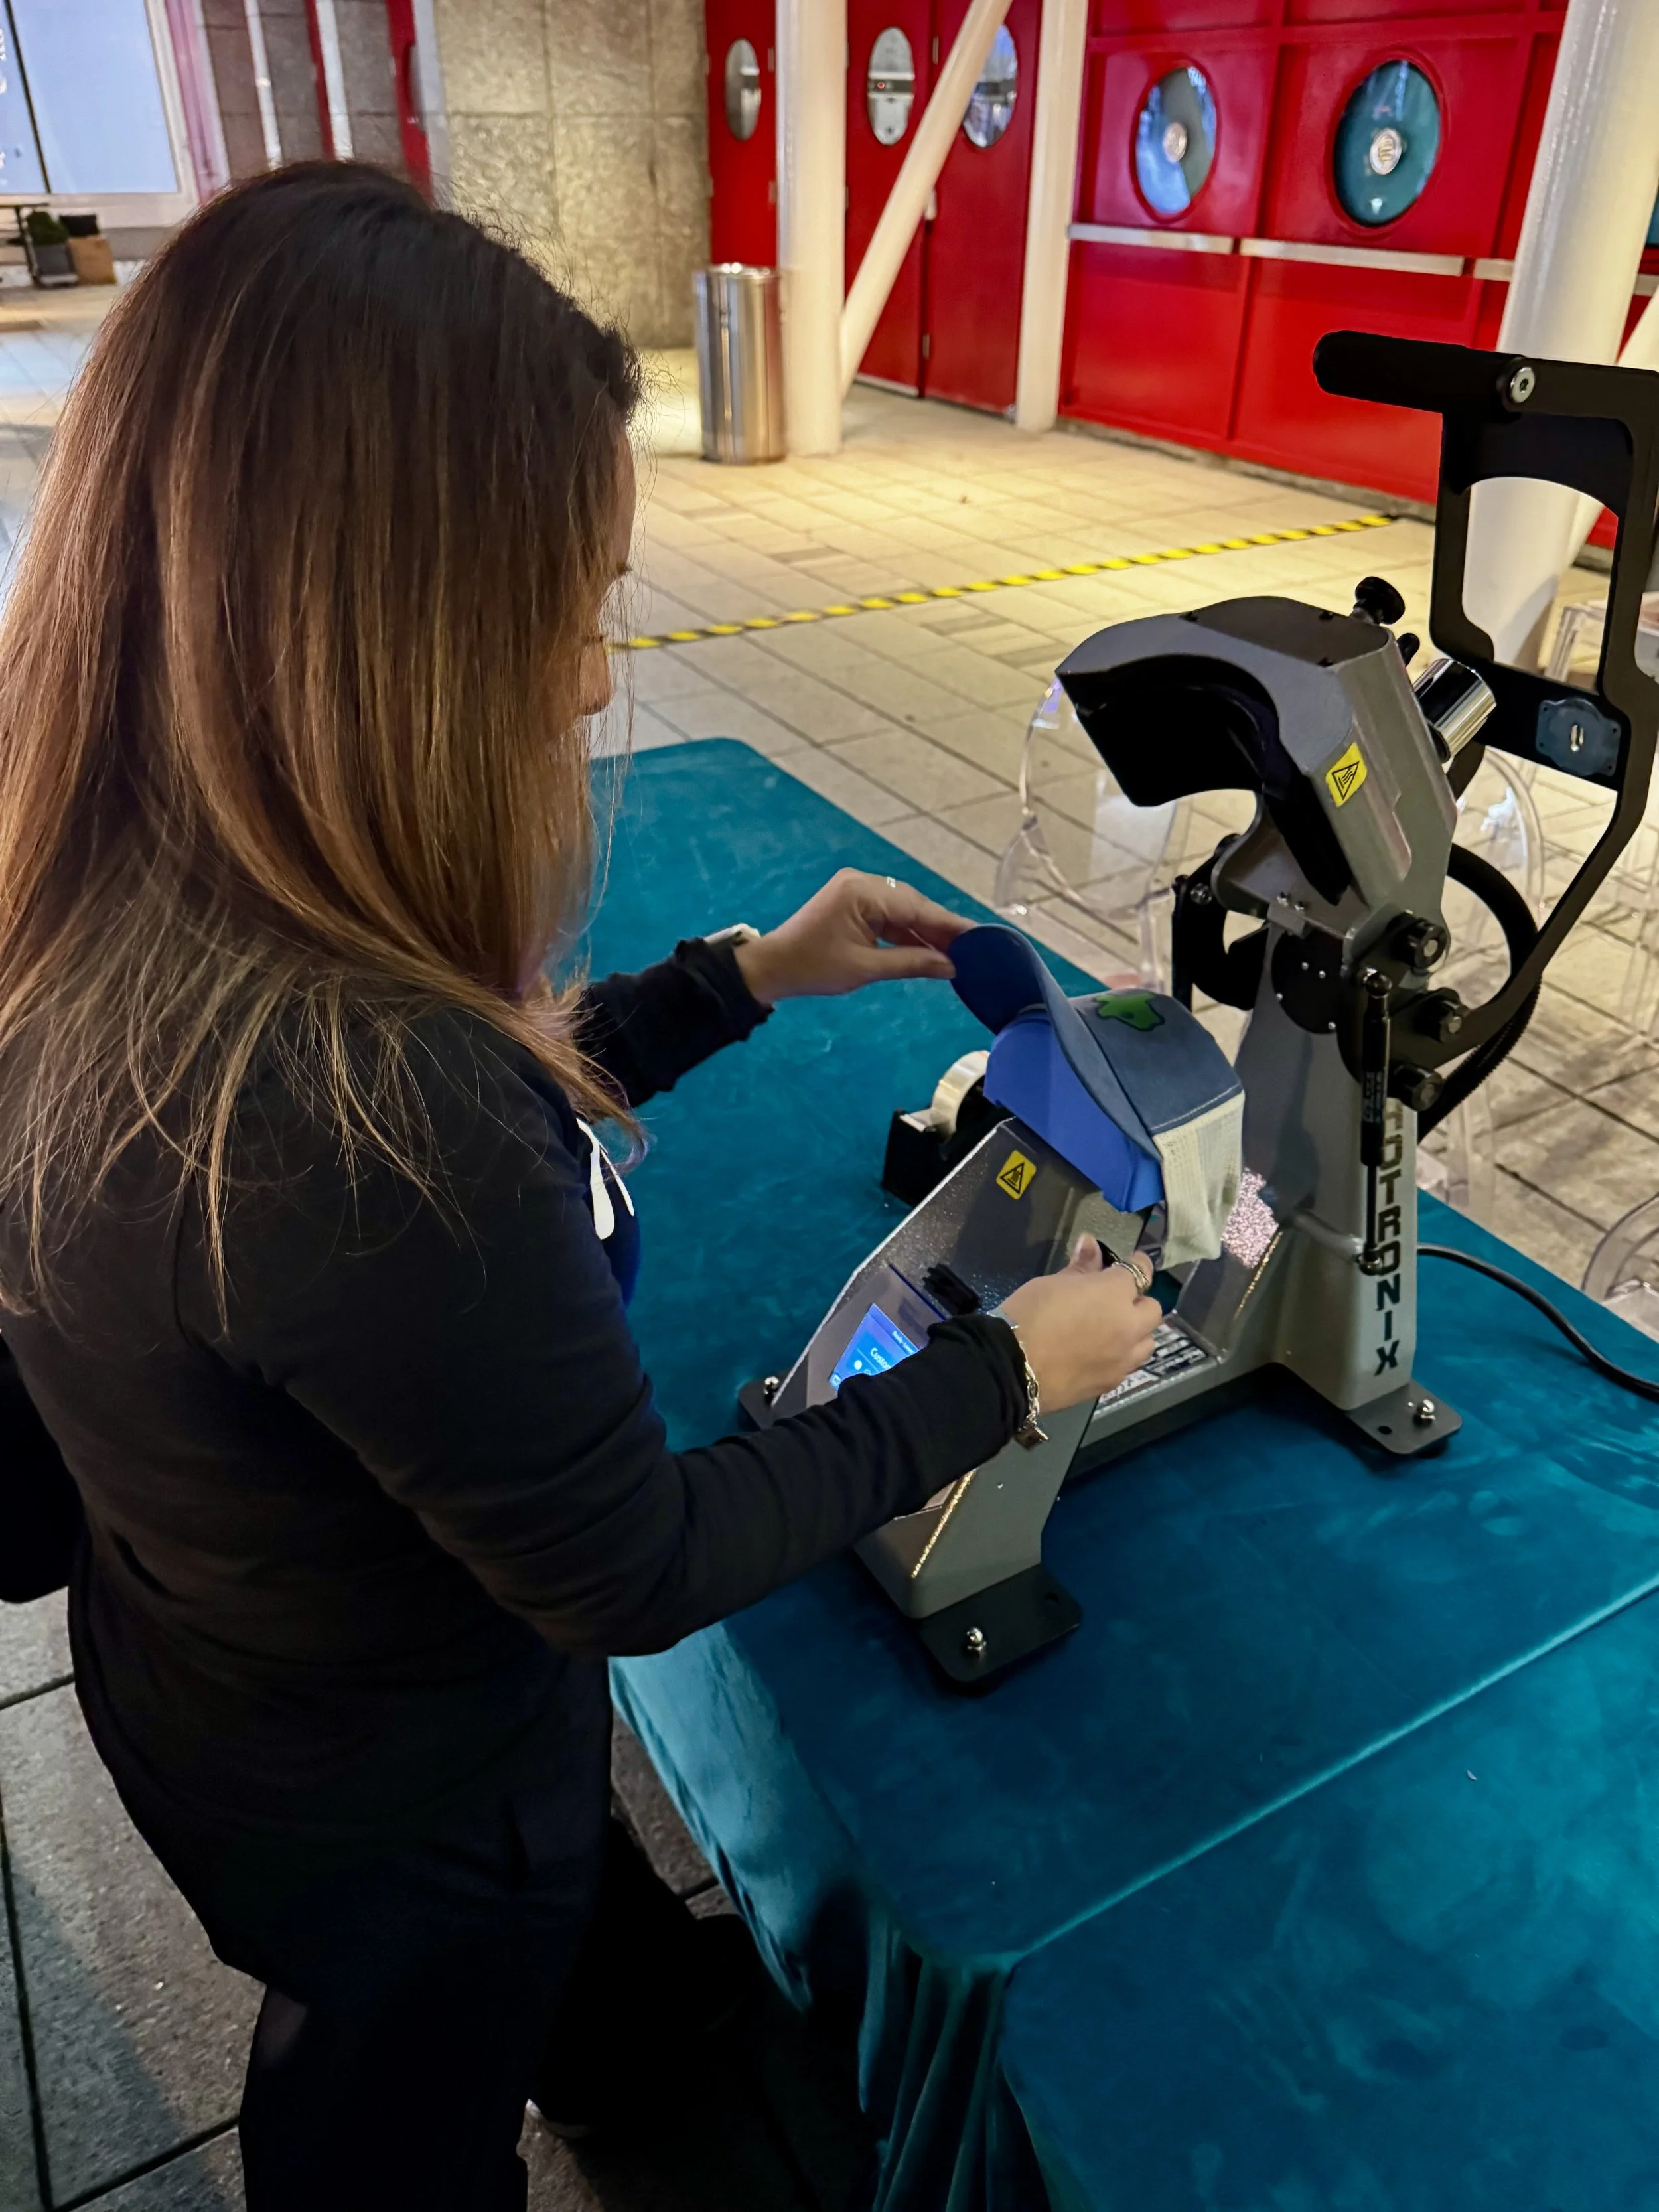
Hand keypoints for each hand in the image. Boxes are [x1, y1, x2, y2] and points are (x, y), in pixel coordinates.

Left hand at [732, 870, 971, 1005]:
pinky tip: (929, 950)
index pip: (916, 907)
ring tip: (956, 954)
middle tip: (973, 950)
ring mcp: (857, 890)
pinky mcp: (854, 903)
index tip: (978, 937)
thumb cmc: (812, 968)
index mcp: (861, 892)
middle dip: (941, 929)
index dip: (949, 924)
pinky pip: (889, 916)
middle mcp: (862, 883)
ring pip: (903, 910)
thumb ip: (911, 963)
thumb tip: (951, 967)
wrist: (772, 967)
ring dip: (925, 932)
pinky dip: (907, 933)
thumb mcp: (865, 968)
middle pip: (913, 905)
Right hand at [1000, 1237, 1159, 1413]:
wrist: (1013, 1367)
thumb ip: (1080, 1266)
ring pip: (1147, 1342)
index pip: (1140, 1271)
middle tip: (1116, 1301)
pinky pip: (1129, 1365)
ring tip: (1113, 1330)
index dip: (1136, 1264)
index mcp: (1114, 1293)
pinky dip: (1122, 1356)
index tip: (1130, 1262)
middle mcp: (1128, 1325)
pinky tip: (1100, 1354)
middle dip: (1138, 1302)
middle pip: (1152, 1309)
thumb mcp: (1052, 1283)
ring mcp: (1123, 1358)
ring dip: (1137, 1332)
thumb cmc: (1029, 1315)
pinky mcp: (1111, 1382)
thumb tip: (1090, 1244)